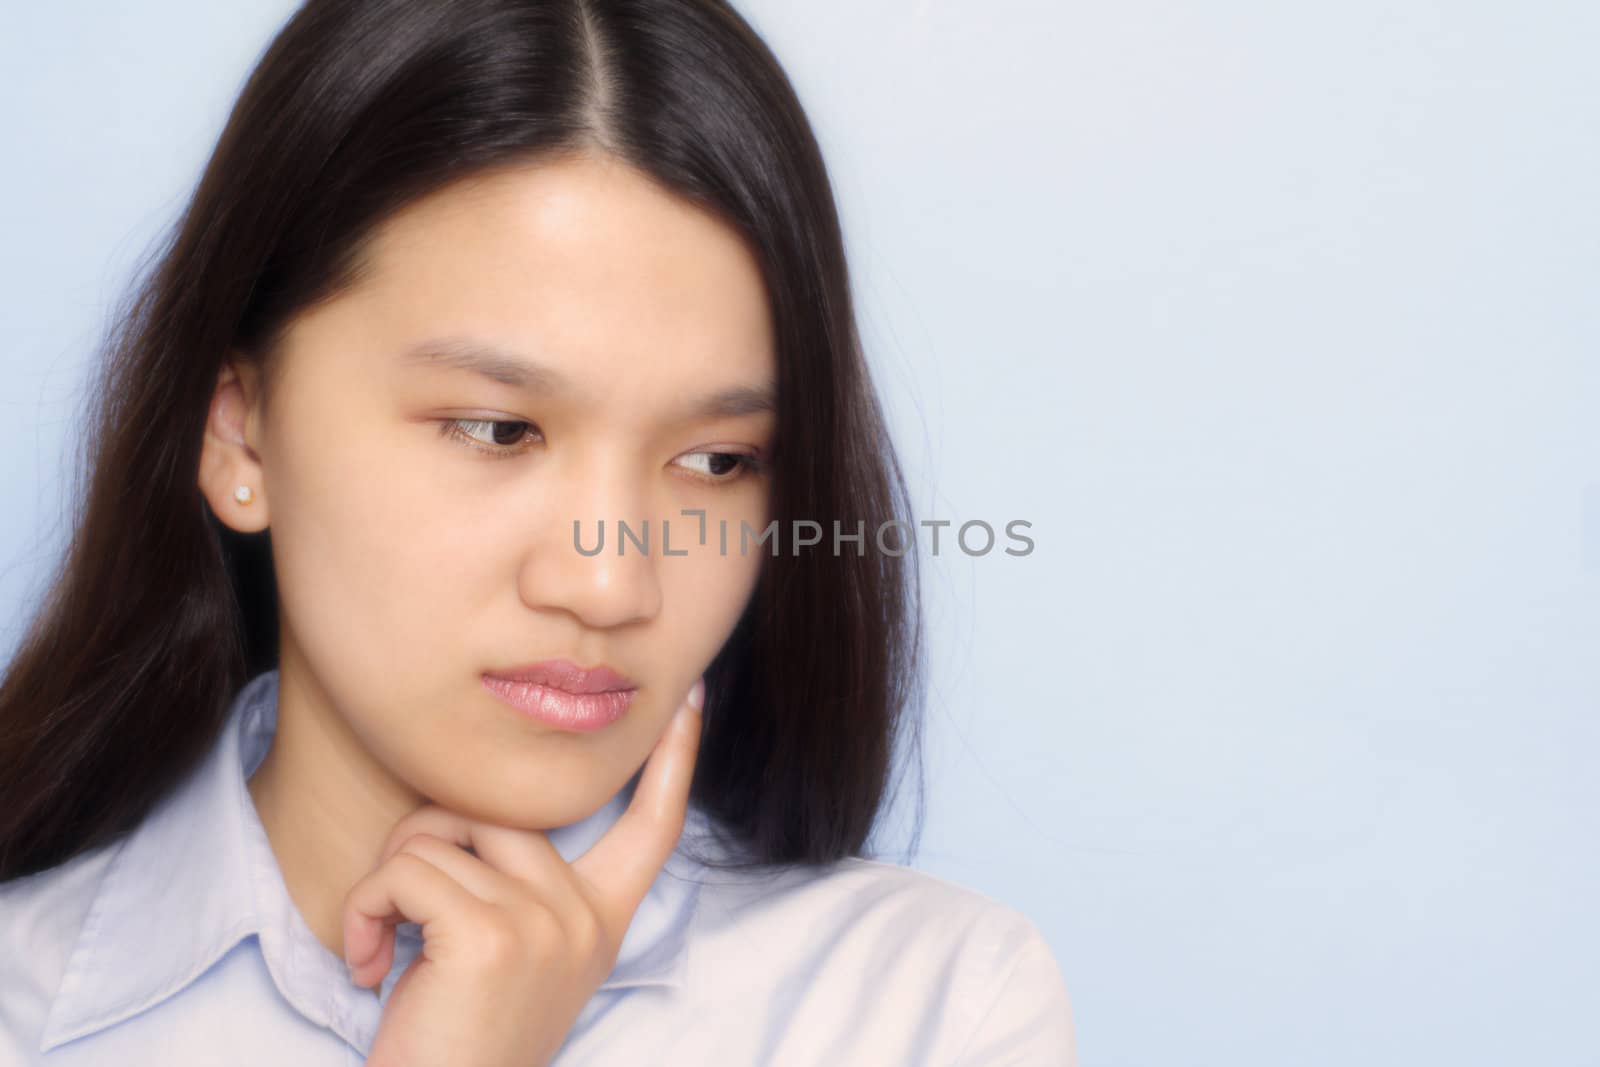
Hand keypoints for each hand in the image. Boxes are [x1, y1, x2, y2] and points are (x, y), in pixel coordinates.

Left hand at [343, 678, 705, 1066]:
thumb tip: (485, 813)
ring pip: (442, 831)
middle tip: (398, 906)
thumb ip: (526, 889)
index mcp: (601, 921)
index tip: (689, 700)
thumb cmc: (458, 1041)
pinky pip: (405, 870)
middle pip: (500, 805)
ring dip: (388, 881)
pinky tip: (367, 962)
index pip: (654, 827)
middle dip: (428, 836)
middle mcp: (585, 917)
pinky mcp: (488, 934)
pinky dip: (365, 909)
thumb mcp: (516, 958)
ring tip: (383, 943)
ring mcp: (545, 922)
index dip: (675, 760)